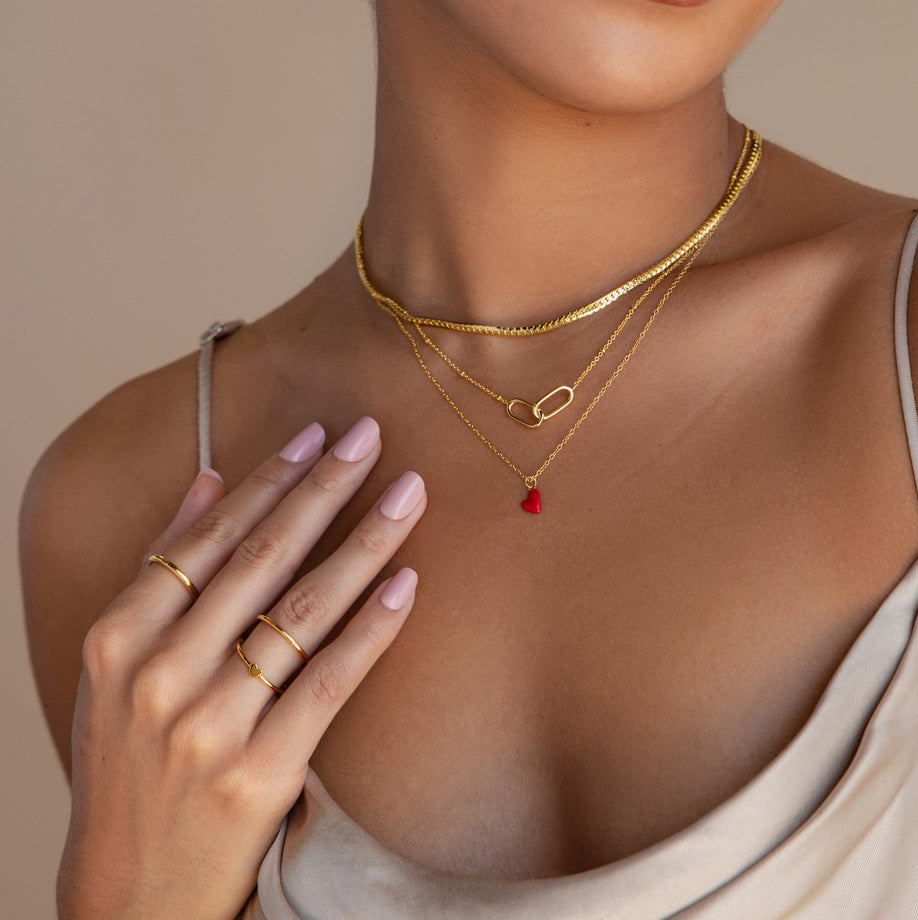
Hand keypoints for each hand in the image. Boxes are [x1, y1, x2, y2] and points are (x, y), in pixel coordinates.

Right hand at [57, 418, 425, 919]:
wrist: (131, 892)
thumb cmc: (128, 763)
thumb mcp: (117, 666)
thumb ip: (159, 567)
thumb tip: (209, 478)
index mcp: (119, 636)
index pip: (210, 536)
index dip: (271, 479)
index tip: (319, 434)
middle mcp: (161, 674)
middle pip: (262, 558)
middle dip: (325, 489)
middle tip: (372, 437)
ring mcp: (210, 725)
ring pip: (303, 610)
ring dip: (364, 543)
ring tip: (408, 493)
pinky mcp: (261, 772)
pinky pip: (329, 682)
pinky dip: (371, 629)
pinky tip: (407, 583)